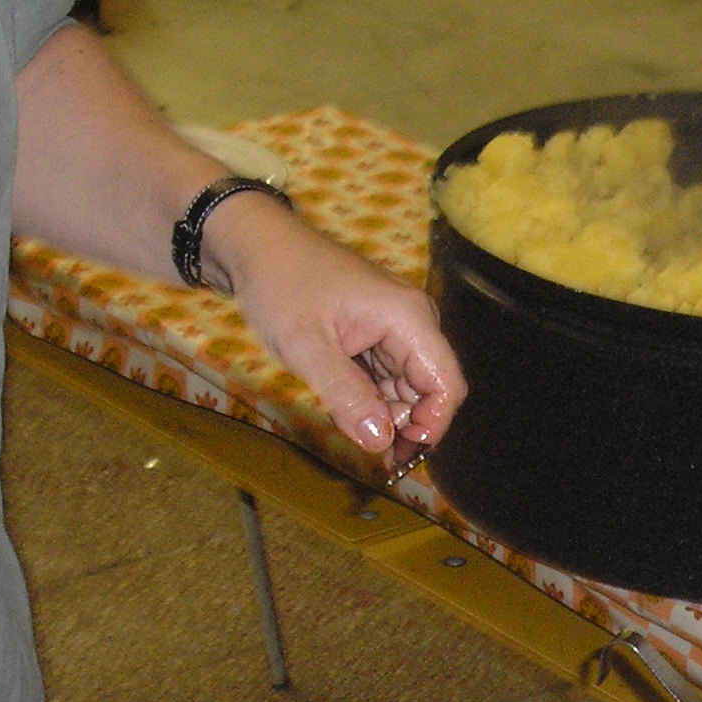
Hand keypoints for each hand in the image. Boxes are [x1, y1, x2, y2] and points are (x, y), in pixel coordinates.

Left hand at [203, 192, 464, 464]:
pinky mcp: (378, 331)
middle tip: (373, 456)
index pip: (446, 384)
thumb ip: (347, 396)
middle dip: (407, 425)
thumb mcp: (307, 347)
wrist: (255, 246)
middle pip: (430, 388)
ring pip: (408, 386)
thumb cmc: (281, 285)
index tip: (401, 456)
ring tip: (351, 429)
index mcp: (408, 318)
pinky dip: (373, 397)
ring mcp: (396, 325)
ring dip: (387, 414)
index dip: (432, 426)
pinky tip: (347, 409)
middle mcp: (412, 320)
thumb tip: (380, 441)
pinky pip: (388, 375)